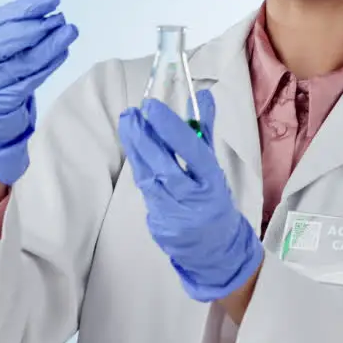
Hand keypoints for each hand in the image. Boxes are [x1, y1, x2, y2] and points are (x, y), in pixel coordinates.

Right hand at [0, 0, 78, 184]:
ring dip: (52, 44)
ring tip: (69, 31)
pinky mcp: (8, 99)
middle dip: (39, 26)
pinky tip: (62, 51)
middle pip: (9, 39)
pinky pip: (34, 78)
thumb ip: (13, 25)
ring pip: (26, 60)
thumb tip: (44, 1)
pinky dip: (51, 63)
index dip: (28, 6)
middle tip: (60, 17)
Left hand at [118, 90, 263, 301]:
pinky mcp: (159, 226)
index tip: (152, 106)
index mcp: (213, 182)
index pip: (192, 152)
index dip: (172, 129)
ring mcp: (174, 215)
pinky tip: (134, 151)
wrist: (214, 248)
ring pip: (149, 179)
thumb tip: (203, 94)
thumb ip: (205, 131)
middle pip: (165, 167)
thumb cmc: (214, 199)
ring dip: (136, 150)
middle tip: (131, 114)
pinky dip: (141, 170)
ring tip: (128, 124)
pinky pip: (146, 193)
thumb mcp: (213, 165)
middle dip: (144, 139)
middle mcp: (194, 199)